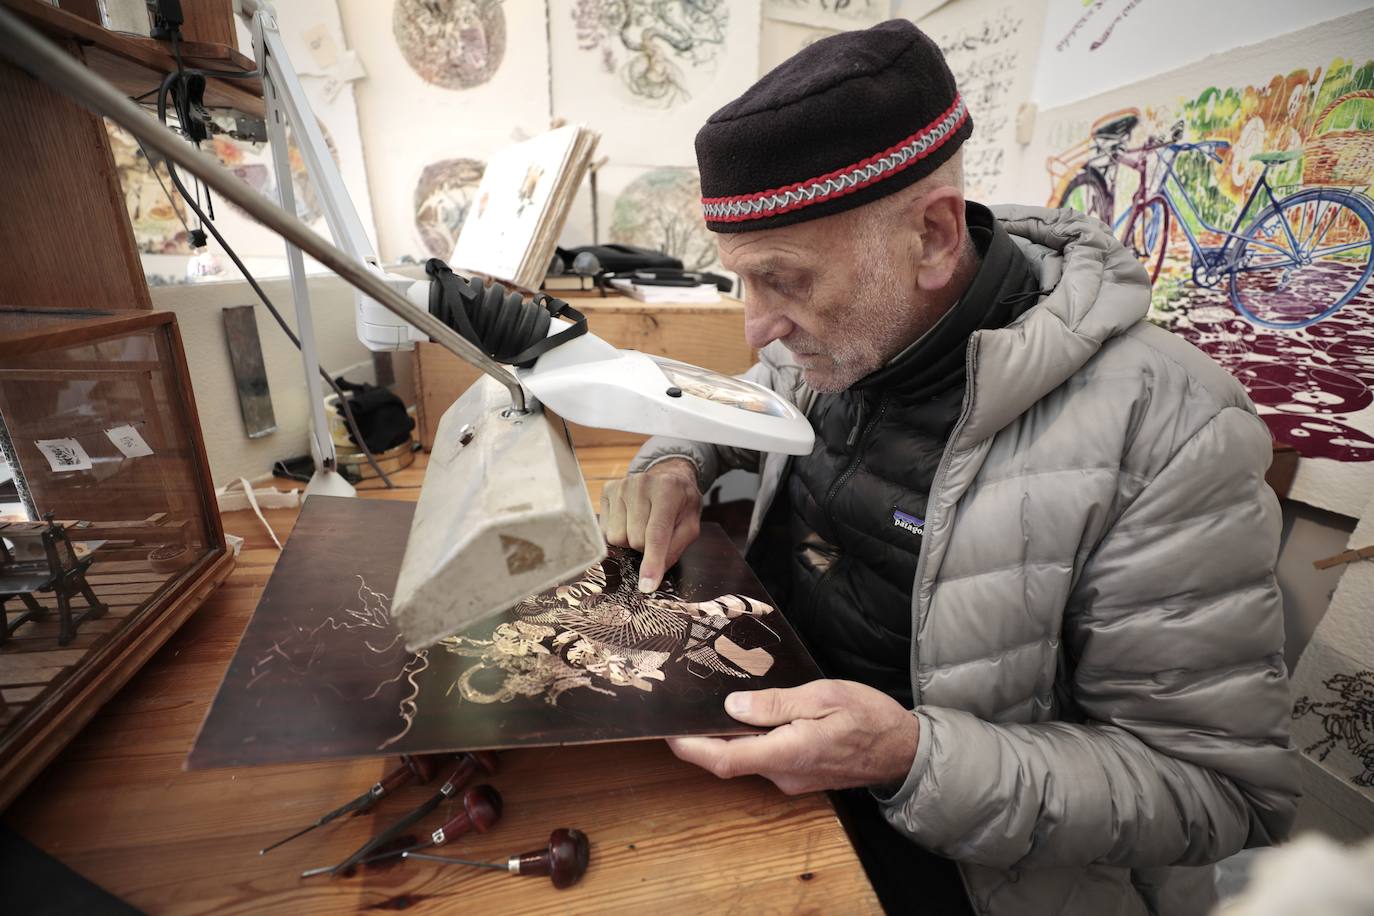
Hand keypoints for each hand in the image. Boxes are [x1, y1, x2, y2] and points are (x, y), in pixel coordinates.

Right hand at [600, 459, 701, 592]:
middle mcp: (641, 484)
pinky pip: (605, 530)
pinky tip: (629, 520)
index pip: (656, 534)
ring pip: (616, 537)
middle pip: (634, 540)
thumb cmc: (681, 504)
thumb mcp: (690, 526)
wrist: (669, 476)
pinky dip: (618, 532)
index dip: (652, 562)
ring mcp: (621, 486)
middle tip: (655, 536)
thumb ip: (675, 548)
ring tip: (642, 526)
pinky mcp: (607, 490)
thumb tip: (653, 574)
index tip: (648, 586)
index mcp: (667, 491)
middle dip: (645, 548)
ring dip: (630, 541)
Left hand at [667, 679, 918, 794]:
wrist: (904, 749)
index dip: (691, 747)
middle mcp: (783, 774)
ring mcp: (791, 778)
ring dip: (726, 736)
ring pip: (747, 757)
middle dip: (702, 738)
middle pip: (729, 759)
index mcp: (786, 753)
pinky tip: (748, 715)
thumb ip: (776, 704)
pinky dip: (749, 739)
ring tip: (709, 704)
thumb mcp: (822, 696)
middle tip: (683, 707)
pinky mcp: (799, 774)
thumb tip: (732, 707)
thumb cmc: (868, 717)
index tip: (667, 731)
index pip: (724, 759)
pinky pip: (764, 757)